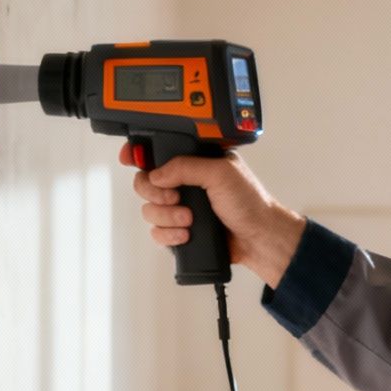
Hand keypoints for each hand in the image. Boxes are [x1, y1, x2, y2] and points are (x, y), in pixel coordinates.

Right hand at [120, 144, 306, 287]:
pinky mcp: (181, 230)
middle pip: (146, 183)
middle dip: (156, 193)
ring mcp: (182, 207)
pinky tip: (186, 234)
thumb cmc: (250, 202)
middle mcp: (185, 182)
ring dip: (166, 216)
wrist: (260, 239)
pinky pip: (158, 232)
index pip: (159, 152)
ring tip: (189, 219)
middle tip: (176, 198)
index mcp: (195, 161)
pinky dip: (168, 234)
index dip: (140, 153)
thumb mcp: (220, 173)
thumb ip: (185, 167)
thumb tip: (156, 174)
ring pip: (150, 209)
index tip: (130, 158)